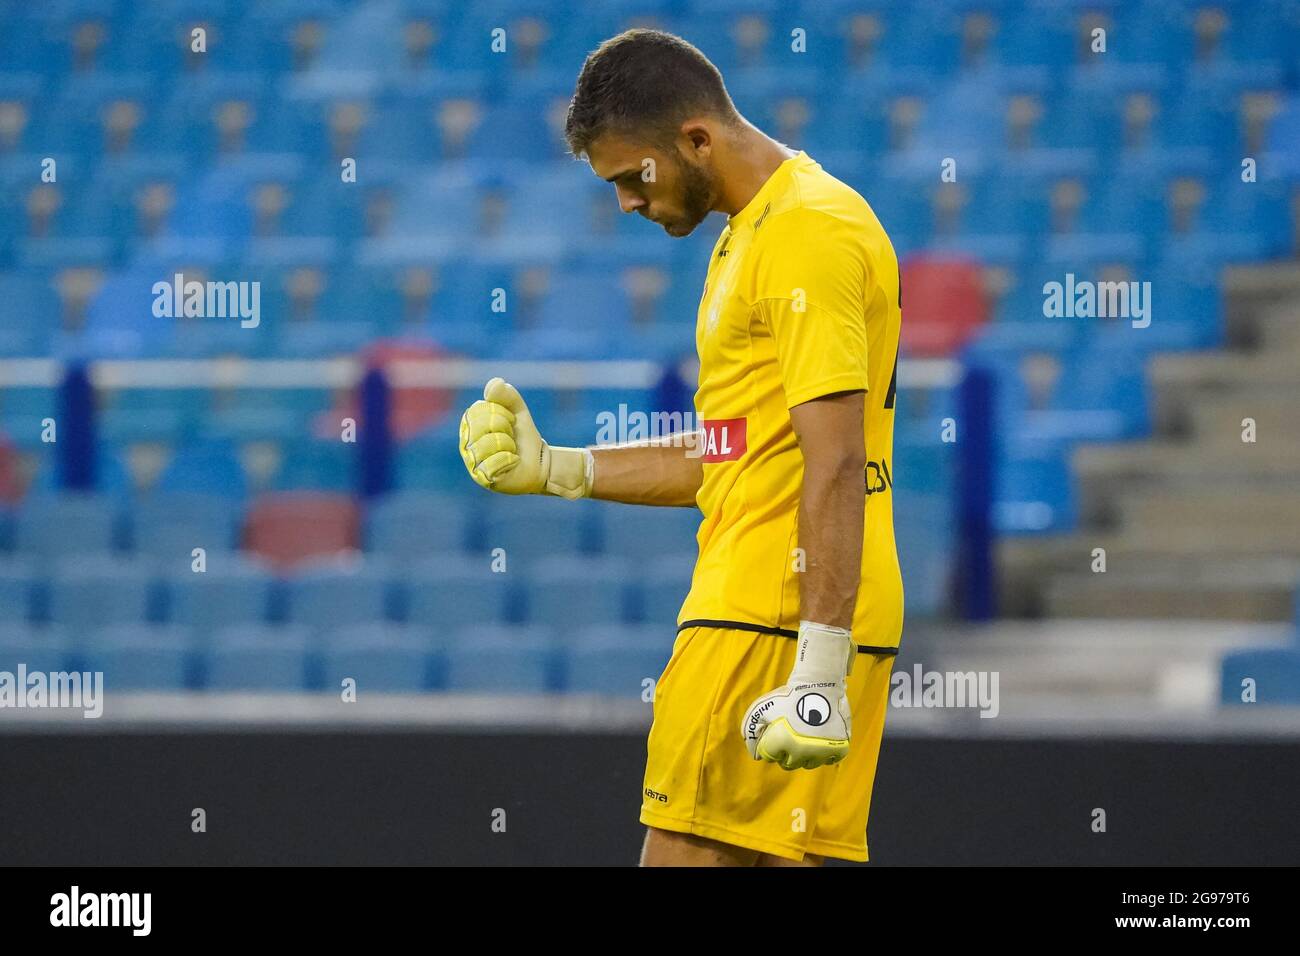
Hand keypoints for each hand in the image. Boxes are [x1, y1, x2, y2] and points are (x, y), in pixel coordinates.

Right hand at [458, 378, 591, 497]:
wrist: (539, 462)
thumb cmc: (522, 437)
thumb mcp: (518, 411)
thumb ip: (507, 395)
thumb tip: (495, 384)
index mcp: (470, 424)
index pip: (478, 409)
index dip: (501, 412)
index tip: (511, 421)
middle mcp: (466, 443)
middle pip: (481, 425)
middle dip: (505, 427)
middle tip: (512, 436)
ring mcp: (473, 462)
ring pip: (487, 444)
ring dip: (508, 445)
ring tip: (511, 450)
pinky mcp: (483, 478)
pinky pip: (492, 464)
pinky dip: (509, 460)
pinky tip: (512, 462)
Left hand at [741, 621, 854, 769]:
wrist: (819, 684)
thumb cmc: (788, 696)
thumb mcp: (760, 707)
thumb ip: (750, 730)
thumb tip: (756, 755)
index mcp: (781, 743)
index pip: (769, 757)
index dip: (770, 744)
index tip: (776, 732)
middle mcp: (801, 753)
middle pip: (788, 764)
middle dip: (785, 753)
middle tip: (789, 736)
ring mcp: (821, 752)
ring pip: (808, 763)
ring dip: (804, 755)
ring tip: (804, 736)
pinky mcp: (839, 749)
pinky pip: (829, 760)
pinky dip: (824, 753)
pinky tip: (820, 739)